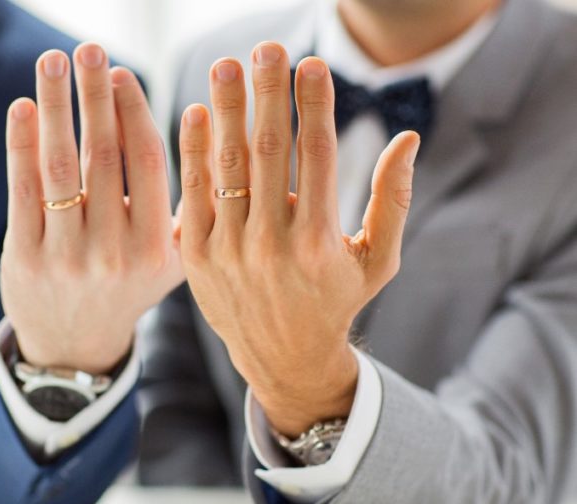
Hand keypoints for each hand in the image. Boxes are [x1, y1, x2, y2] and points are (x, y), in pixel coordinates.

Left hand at [1, 44, 183, 374]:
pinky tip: (23, 108)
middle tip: (88, 49)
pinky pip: (23, 192)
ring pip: (60, 167)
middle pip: (103, 156)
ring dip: (55, 106)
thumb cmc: (128, 286)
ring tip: (52, 62)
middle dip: (94, 95)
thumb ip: (184, 207)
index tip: (122, 72)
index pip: (148, 164)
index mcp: (157, 249)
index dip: (134, 112)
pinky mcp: (25, 259)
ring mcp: (67, 258)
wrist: (76, 345)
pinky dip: (21, 144)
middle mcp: (114, 253)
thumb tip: (203, 129)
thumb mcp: (171, 260)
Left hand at [177, 44, 420, 436]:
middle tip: (266, 48)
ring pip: (227, 166)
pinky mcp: (196, 256)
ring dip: (225, 111)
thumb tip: (407, 138)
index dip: (314, 103)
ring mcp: (228, 250)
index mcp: (319, 241)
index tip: (311, 64)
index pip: (316, 154)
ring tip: (226, 67)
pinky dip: (193, 152)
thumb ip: (393, 199)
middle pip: (267, 151)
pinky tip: (196, 113)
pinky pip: (193, 194)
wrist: (282, 358)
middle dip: (267, 93)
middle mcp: (271, 244)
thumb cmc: (336, 301)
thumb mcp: (378, 260)